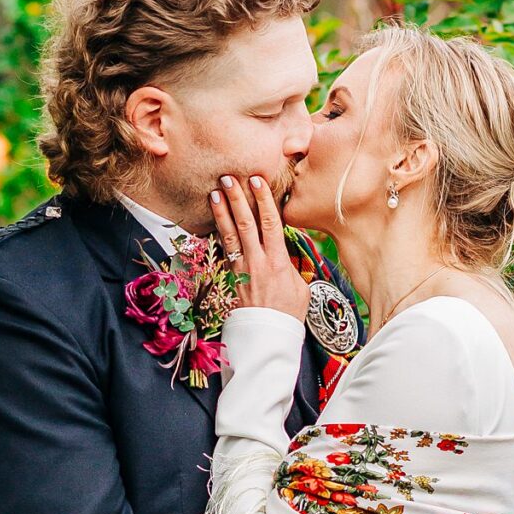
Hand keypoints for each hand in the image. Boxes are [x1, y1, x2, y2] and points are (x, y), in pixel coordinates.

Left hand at [211, 174, 311, 320]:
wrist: (267, 336)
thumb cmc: (288, 312)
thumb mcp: (300, 287)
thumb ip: (291, 265)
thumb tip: (285, 254)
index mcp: (278, 261)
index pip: (270, 223)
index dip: (263, 199)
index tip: (258, 181)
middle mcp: (257, 261)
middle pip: (246, 222)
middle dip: (237, 198)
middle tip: (229, 177)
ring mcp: (241, 268)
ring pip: (230, 234)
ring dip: (222, 211)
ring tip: (215, 192)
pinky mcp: (231, 277)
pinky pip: (223, 251)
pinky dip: (218, 233)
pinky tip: (213, 220)